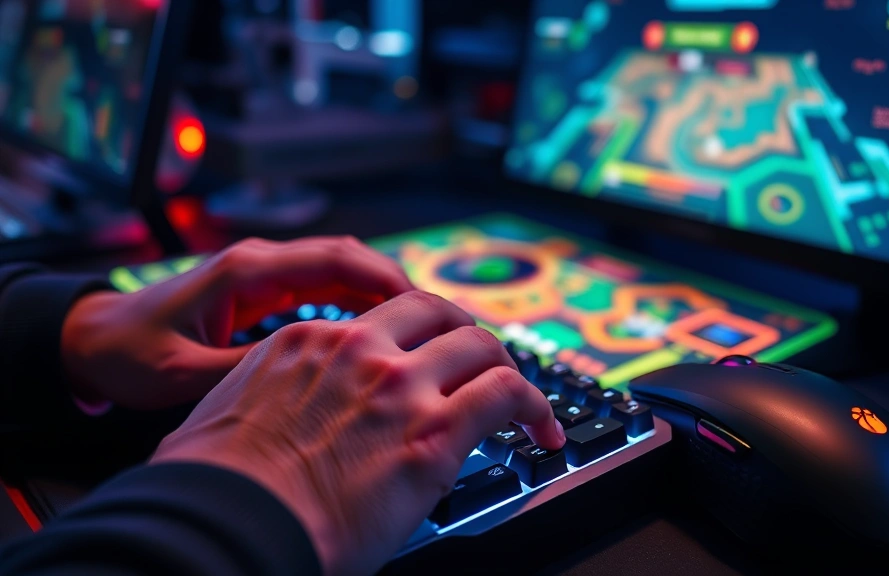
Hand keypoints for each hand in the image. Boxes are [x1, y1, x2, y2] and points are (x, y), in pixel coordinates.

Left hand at [61, 236, 413, 409]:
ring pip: (342, 273)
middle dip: (398, 286)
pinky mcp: (266, 292)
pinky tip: (383, 335)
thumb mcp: (185, 373)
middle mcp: (262, 264)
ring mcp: (266, 275)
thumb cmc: (131, 352)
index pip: (334, 259)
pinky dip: (359, 307)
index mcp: (246, 270)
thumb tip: (311, 379)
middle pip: (348, 260)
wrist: (95, 340)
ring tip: (423, 331)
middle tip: (438, 321)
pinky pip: (326, 290)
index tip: (424, 306)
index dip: (385, 278)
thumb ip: (247, 369)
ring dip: (384, 297)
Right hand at [151, 291, 565, 575]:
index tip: (431, 349)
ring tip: (525, 401)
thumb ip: (263, 393)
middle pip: (441, 314)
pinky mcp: (434, 434)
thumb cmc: (211, 488)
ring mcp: (400, 387)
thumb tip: (272, 410)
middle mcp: (360, 351)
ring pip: (482, 347)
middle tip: (483, 362)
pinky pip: (507, 396)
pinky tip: (544, 431)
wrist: (223, 527)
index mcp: (309, 340)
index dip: (419, 332)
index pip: (385, 316)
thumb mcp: (222, 413)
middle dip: (468, 335)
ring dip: (509, 371)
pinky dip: (536, 408)